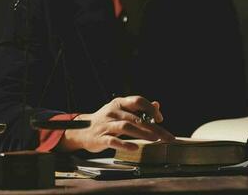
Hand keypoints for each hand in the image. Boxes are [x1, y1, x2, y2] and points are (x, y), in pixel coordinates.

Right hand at [59, 96, 174, 152]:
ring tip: (154, 139)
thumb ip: (139, 109)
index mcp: (119, 103)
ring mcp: (106, 124)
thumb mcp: (121, 111)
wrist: (82, 130)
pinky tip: (134, 147)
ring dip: (142, 133)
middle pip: (136, 117)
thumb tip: (157, 105)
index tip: (160, 119)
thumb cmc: (106, 121)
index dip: (150, 109)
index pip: (137, 101)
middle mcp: (112, 112)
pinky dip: (125, 144)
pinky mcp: (100, 138)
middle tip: (165, 135)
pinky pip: (113, 140)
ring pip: (126, 127)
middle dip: (153, 127)